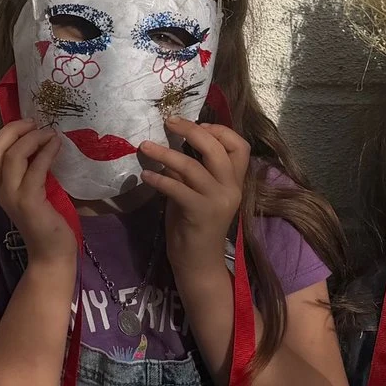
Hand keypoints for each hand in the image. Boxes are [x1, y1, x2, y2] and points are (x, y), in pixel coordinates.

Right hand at [0, 120, 75, 267]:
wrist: (51, 253)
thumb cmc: (47, 221)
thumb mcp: (34, 190)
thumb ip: (32, 169)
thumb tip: (43, 142)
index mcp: (0, 185)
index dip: (7, 132)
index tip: (29, 124)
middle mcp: (1, 189)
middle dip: (13, 130)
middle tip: (35, 123)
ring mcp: (13, 196)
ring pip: (12, 156)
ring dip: (33, 139)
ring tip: (50, 134)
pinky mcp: (29, 202)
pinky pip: (35, 169)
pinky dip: (46, 153)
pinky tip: (57, 146)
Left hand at [141, 117, 251, 280]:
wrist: (198, 263)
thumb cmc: (195, 225)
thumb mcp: (196, 192)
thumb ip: (191, 171)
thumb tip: (172, 144)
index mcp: (235, 181)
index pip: (240, 146)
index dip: (220, 130)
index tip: (197, 124)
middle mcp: (231, 188)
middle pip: (217, 148)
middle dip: (191, 130)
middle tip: (168, 122)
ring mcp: (218, 201)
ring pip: (192, 166)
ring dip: (165, 153)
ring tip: (144, 146)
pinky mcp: (200, 213)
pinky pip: (177, 188)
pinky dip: (159, 179)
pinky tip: (145, 175)